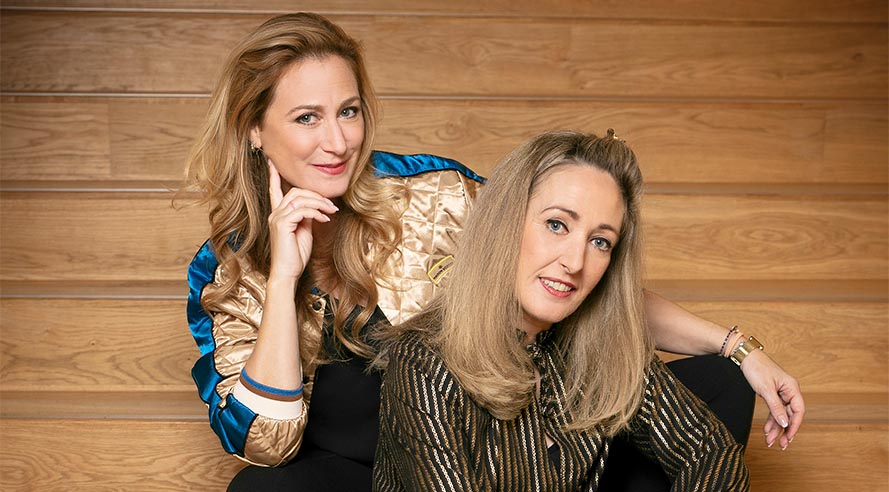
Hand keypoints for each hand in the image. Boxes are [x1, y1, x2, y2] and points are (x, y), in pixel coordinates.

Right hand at [267, 159, 337, 279]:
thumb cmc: (296, 254)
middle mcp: (275, 213)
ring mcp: (277, 218)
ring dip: (320, 203)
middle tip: (332, 206)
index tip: (272, 161)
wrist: (288, 272)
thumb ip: (307, 216)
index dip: (274, 175)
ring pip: (300, 198)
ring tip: (331, 212)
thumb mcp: (304, 231)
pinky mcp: (282, 224)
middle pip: (295, 191)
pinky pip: (302, 210)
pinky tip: (325, 220)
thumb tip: (316, 207)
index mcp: (278, 214)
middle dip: (316, 195)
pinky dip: (317, 213)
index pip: (274, 190)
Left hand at [740, 349, 804, 449]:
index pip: (798, 411)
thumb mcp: (765, 390)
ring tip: (770, 441)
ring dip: (776, 428)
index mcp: (792, 388)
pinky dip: (771, 421)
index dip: (795, 426)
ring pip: (782, 415)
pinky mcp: (772, 394)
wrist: (744, 356)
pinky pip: (774, 410)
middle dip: (785, 431)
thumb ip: (776, 407)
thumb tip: (785, 424)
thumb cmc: (756, 368)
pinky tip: (767, 431)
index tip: (789, 438)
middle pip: (791, 415)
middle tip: (781, 445)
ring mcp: (781, 393)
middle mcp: (789, 391)